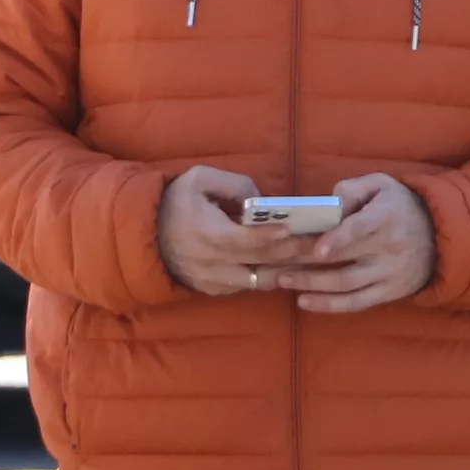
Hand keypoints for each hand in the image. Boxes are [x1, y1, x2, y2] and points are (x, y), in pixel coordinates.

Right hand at [157, 165, 311, 298]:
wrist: (145, 234)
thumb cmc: (176, 201)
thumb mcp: (199, 179)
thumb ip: (234, 185)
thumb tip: (261, 201)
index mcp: (205, 233)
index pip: (244, 240)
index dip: (270, 236)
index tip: (293, 229)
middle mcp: (211, 262)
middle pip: (261, 262)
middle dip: (295, 253)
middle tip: (324, 244)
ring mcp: (213, 280)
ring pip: (260, 280)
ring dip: (289, 270)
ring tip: (317, 259)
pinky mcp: (215, 290)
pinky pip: (249, 286)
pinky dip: (271, 277)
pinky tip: (293, 267)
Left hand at [274, 173, 436, 314]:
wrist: (439, 235)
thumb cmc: (399, 205)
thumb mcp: (381, 184)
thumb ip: (352, 189)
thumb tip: (328, 203)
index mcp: (386, 217)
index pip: (362, 229)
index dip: (339, 240)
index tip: (318, 251)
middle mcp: (389, 248)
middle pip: (345, 261)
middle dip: (307, 264)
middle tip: (275, 264)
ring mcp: (389, 273)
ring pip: (346, 285)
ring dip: (312, 285)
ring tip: (282, 280)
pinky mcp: (388, 292)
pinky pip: (356, 303)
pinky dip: (329, 306)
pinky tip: (304, 302)